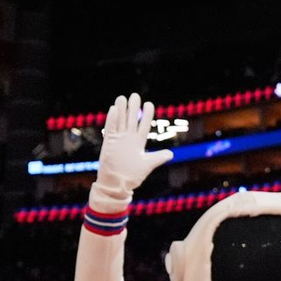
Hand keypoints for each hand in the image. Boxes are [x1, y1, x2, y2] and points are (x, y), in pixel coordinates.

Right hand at [89, 93, 173, 212]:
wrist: (117, 184)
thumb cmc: (132, 177)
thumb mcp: (147, 166)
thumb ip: (158, 158)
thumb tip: (171, 154)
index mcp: (138, 143)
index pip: (143, 125)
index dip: (146, 115)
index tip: (149, 104)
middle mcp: (128, 139)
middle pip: (131, 120)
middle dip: (133, 108)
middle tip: (135, 96)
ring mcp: (118, 140)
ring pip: (120, 121)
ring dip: (121, 110)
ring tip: (122, 98)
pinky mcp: (109, 143)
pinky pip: (110, 128)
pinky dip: (112, 119)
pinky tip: (114, 109)